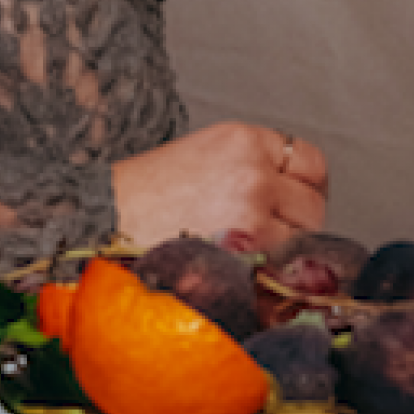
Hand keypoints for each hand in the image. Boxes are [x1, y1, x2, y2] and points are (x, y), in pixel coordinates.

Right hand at [112, 123, 328, 254]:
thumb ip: (250, 169)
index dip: (302, 187)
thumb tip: (290, 200)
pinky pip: (283, 268)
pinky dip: (268, 274)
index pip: (309, 162)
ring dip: (283, 252)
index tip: (292, 202)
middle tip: (260, 234)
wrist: (99, 220)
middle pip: (314, 203)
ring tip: (240, 251)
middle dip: (294, 222)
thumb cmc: (140, 196)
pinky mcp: (247, 250)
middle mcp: (253, 170)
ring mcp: (254, 211)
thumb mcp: (200, 158)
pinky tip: (237, 267)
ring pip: (303, 239)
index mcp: (241, 139)